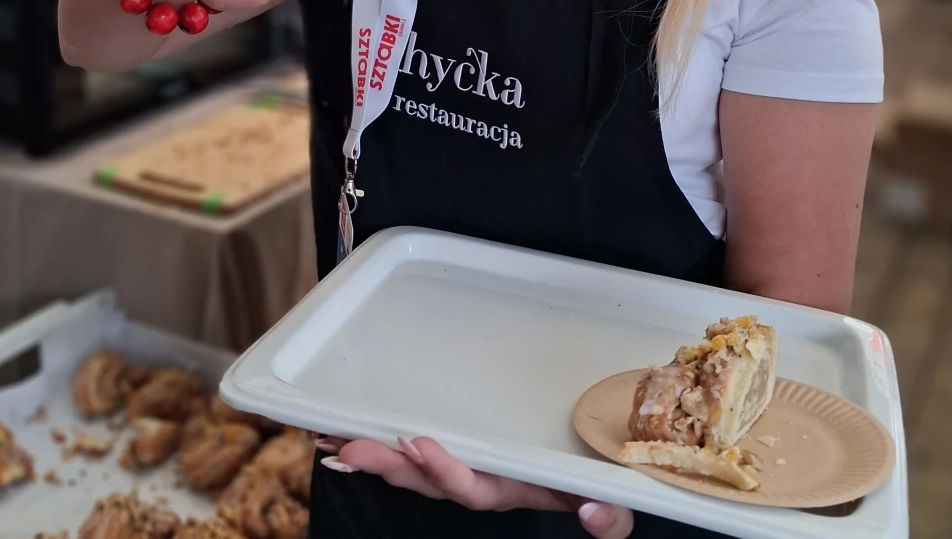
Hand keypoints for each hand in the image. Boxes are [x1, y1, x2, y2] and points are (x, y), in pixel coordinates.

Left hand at [320, 436, 632, 537]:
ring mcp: (472, 464)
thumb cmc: (605, 483)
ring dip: (377, 456)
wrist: (598, 467)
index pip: (474, 489)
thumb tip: (593, 513)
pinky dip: (385, 443)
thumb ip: (610, 518)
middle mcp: (486, 482)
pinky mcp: (465, 443)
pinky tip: (348, 434)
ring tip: (336, 442)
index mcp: (514, 491)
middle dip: (390, 466)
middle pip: (429, 480)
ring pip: (416, 466)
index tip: (418, 443)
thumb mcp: (616, 507)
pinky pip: (419, 447)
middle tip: (349, 448)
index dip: (445, 470)